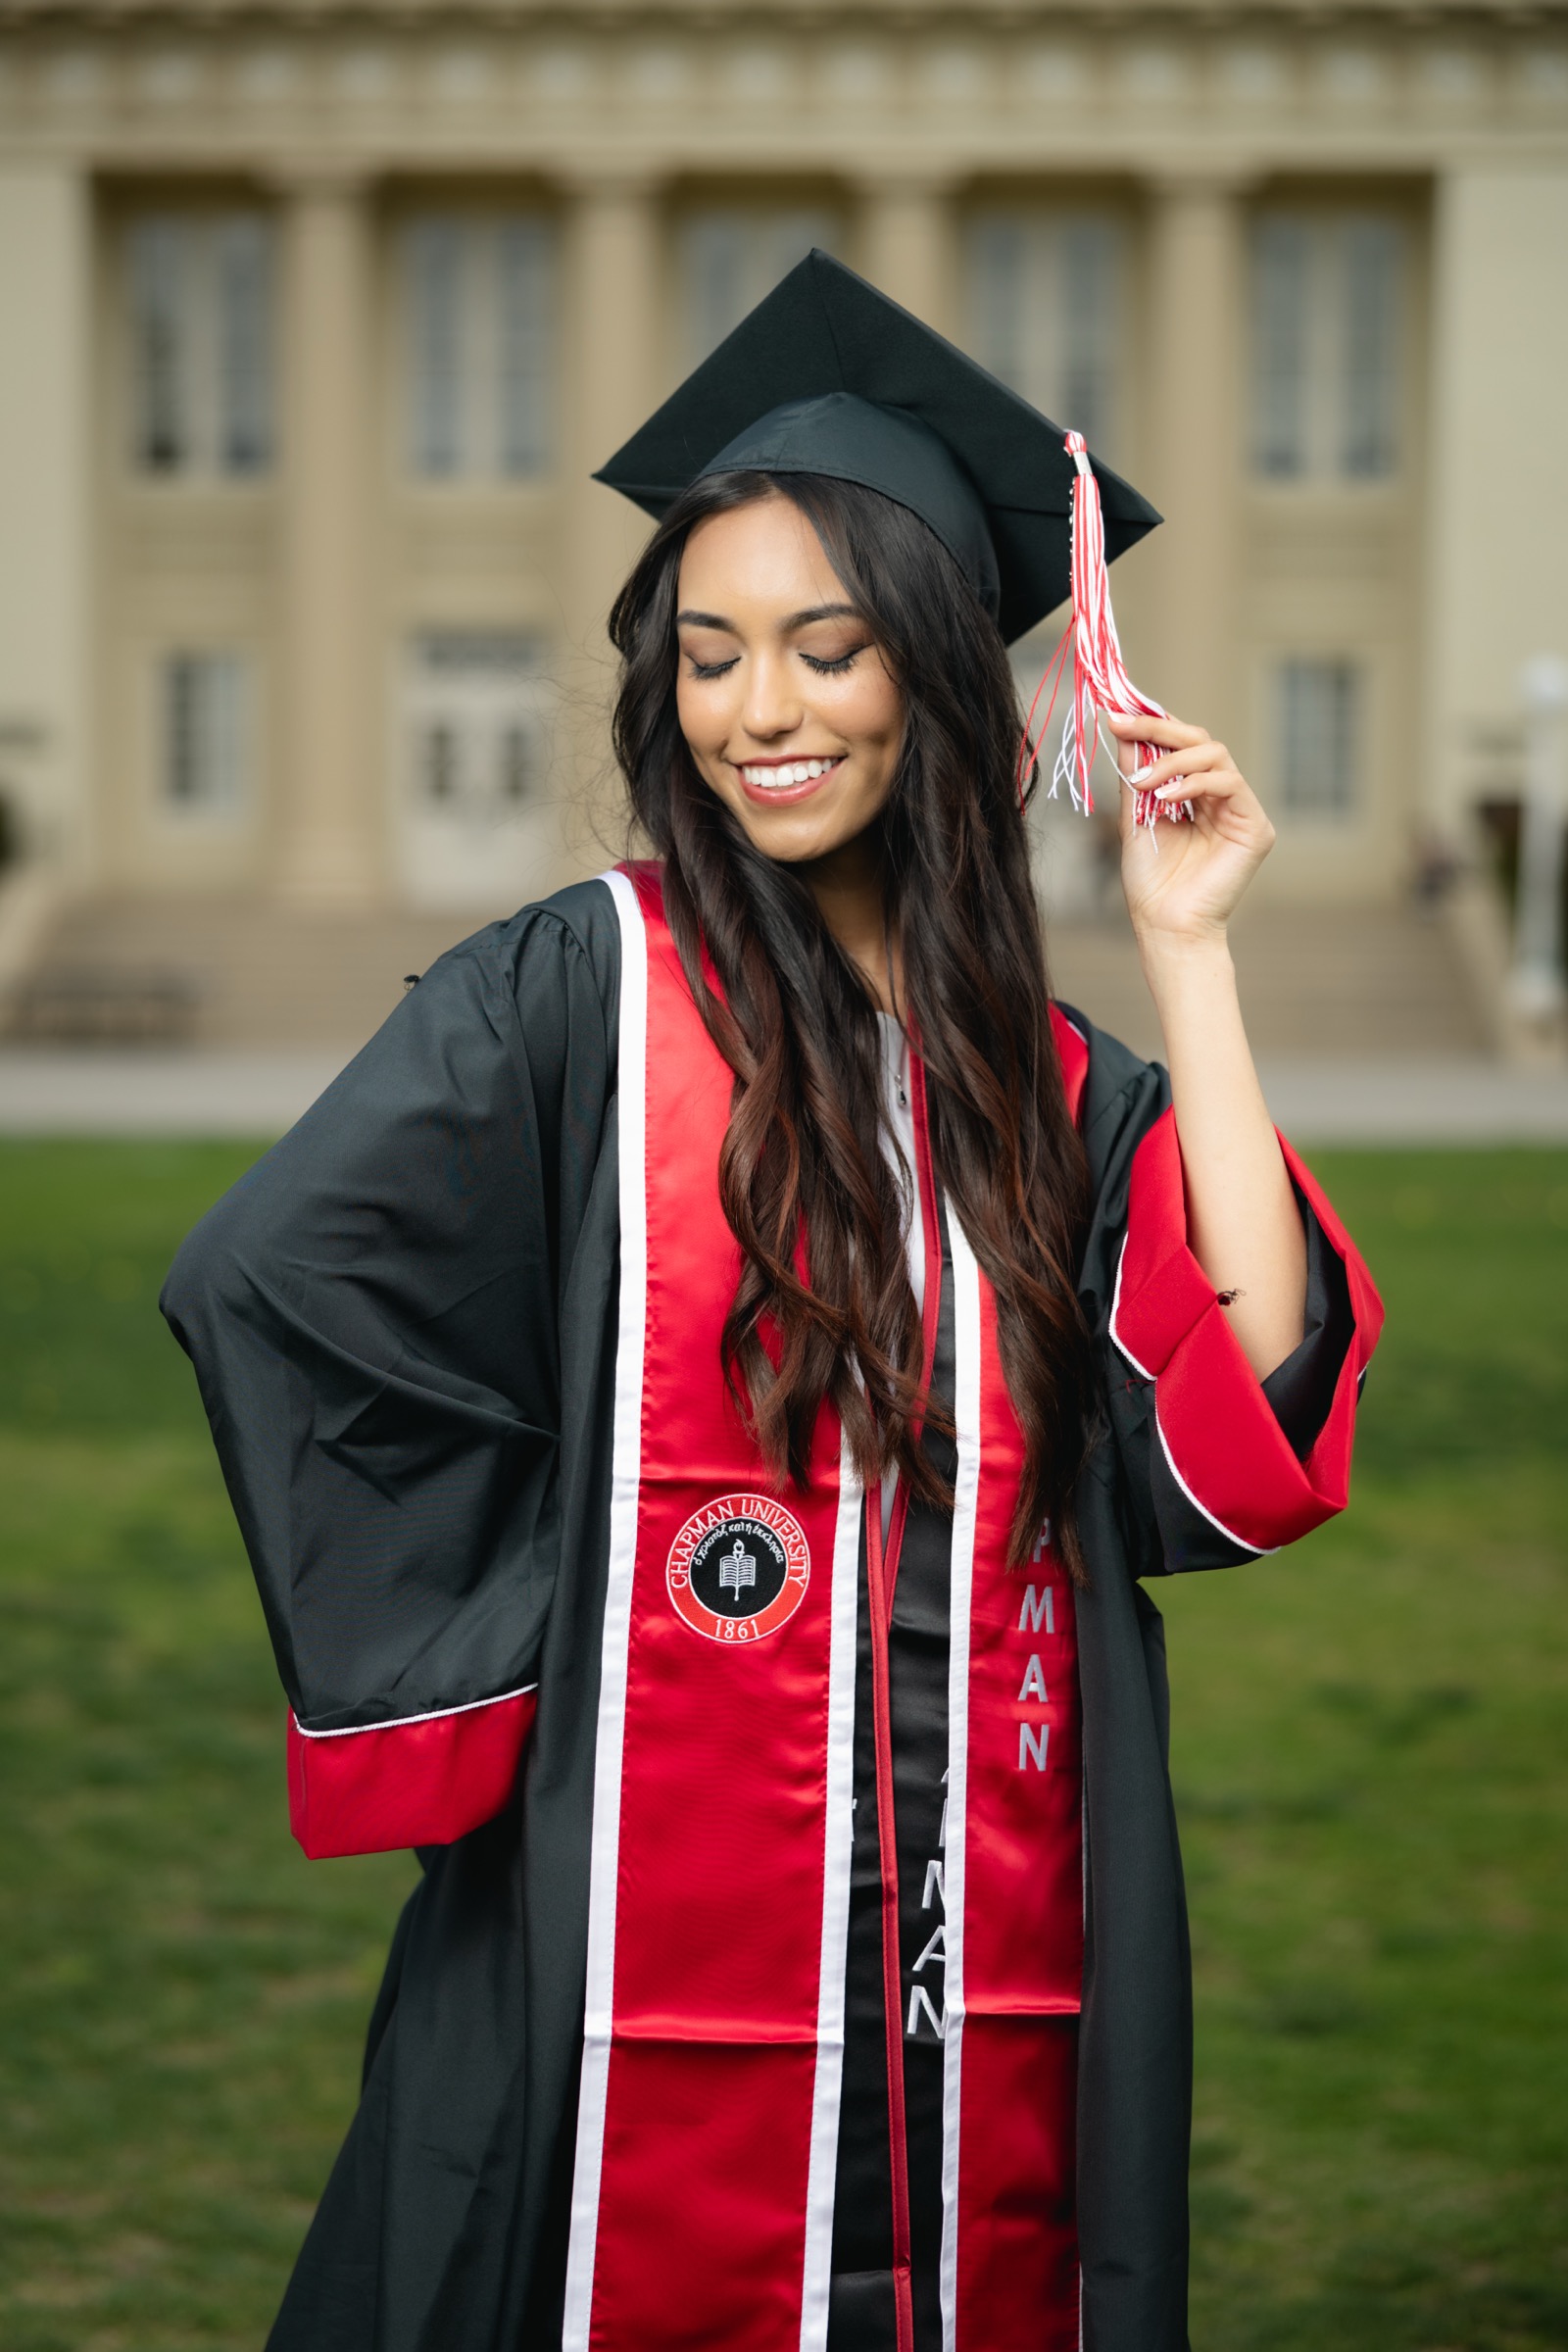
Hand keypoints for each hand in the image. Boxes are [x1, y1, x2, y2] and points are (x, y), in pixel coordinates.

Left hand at [1106, 712, 1274, 953]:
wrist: (1166, 925)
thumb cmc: (1151, 882)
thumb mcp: (1135, 818)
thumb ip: (1135, 776)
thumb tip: (1123, 729)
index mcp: (1194, 795)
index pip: (1180, 745)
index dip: (1152, 724)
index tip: (1114, 715)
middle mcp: (1221, 797)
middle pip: (1200, 740)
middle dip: (1159, 728)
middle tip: (1124, 724)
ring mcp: (1241, 810)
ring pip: (1216, 755)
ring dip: (1174, 760)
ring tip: (1144, 783)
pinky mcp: (1255, 826)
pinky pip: (1229, 783)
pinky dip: (1194, 783)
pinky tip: (1165, 798)